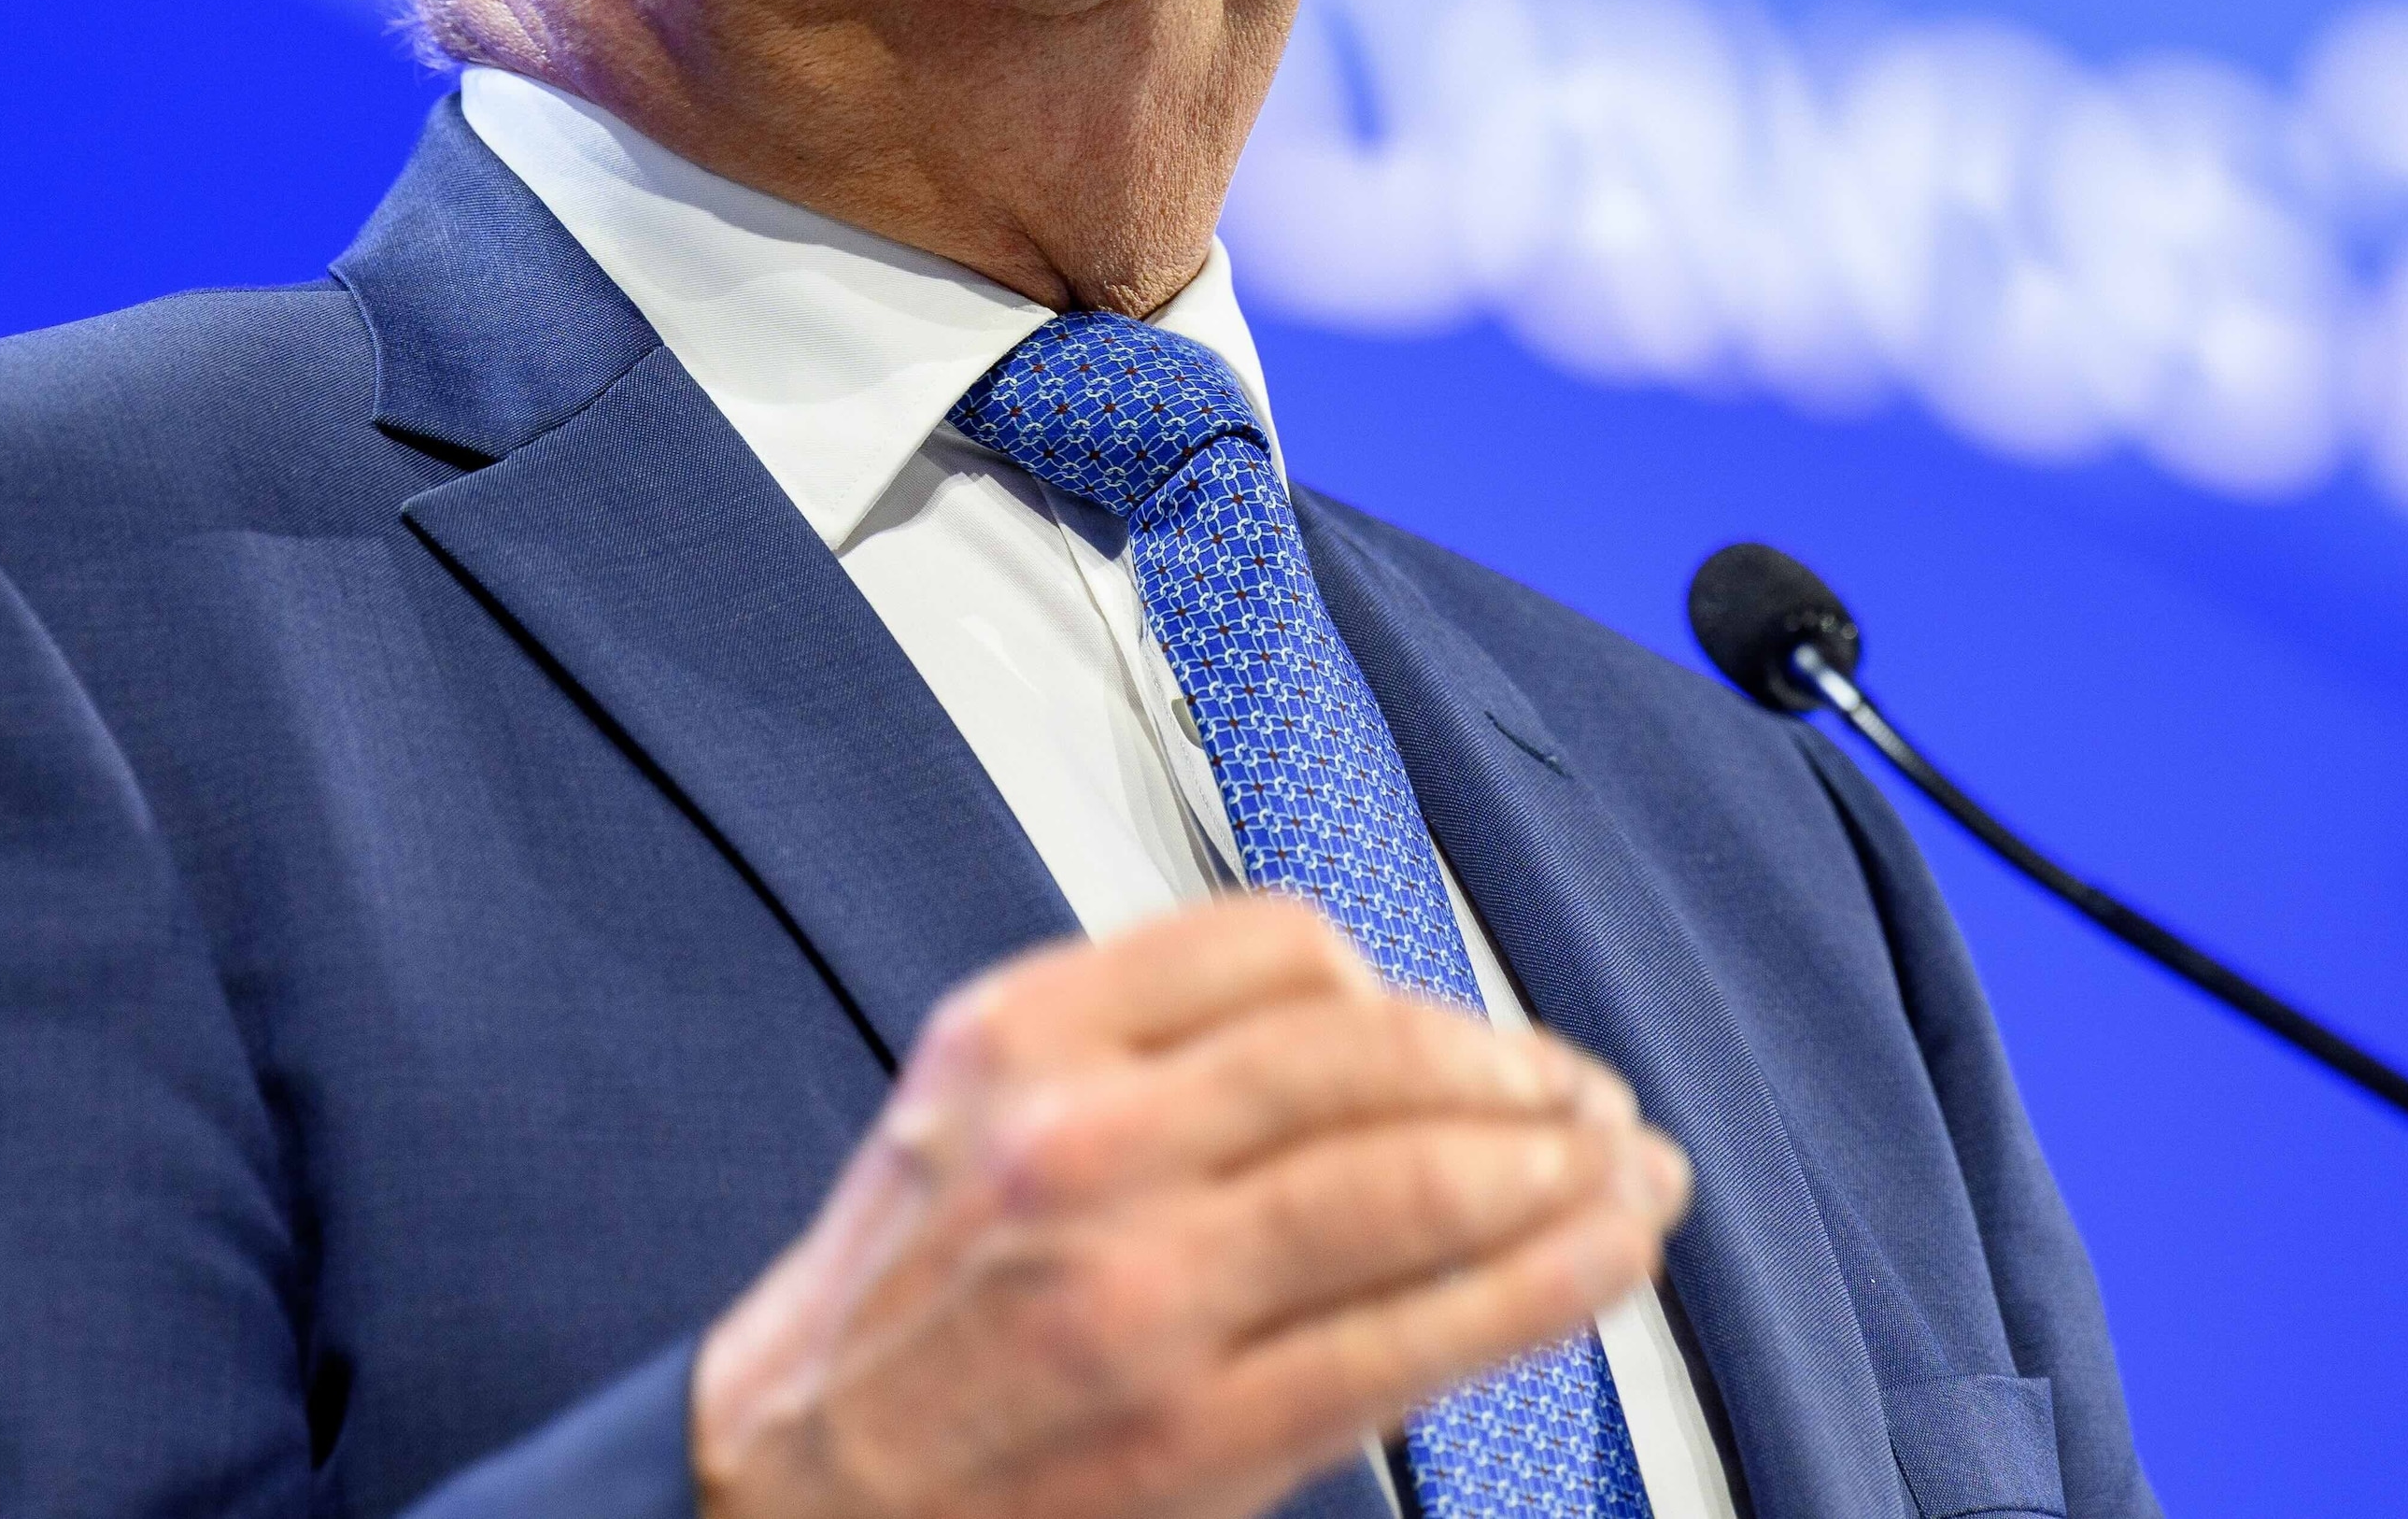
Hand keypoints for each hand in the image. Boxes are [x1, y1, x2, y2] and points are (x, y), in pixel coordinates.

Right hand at [692, 892, 1691, 1518]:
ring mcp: (1147, 1289)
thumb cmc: (886, 1329)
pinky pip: (1423, 1335)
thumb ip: (1134, 1051)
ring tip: (1630, 1173)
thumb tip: (1356, 1035)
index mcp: (1022, 1040)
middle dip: (1520, 1072)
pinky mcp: (1204, 1430)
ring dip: (1567, 1168)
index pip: (1277, 945)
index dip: (1402, 985)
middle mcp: (1082, 1143)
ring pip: (1419, 1178)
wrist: (777, 1505)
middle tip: (1590, 1098)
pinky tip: (1606, 1262)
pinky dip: (1549, 1285)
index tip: (1458, 1029)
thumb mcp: (965, 1116)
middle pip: (1375, 1052)